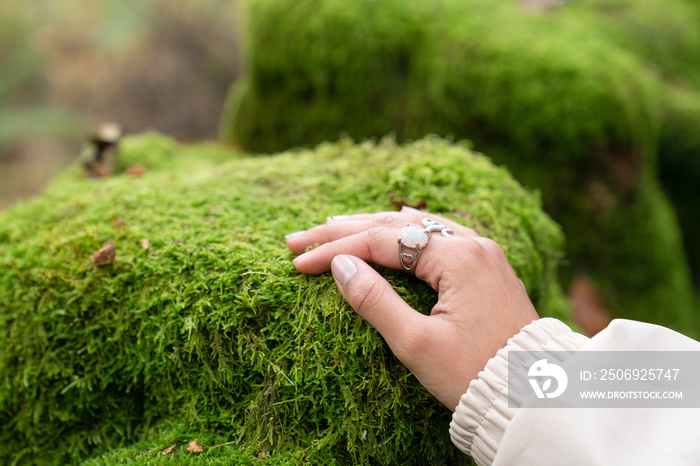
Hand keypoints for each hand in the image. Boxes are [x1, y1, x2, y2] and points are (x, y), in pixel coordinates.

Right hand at [286, 208, 538, 409]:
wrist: (533, 395)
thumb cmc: (475, 374)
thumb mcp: (417, 344)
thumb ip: (375, 301)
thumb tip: (341, 265)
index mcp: (458, 257)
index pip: (381, 241)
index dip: (335, 250)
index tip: (299, 262)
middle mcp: (473, 244)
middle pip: (394, 226)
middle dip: (343, 231)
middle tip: (299, 237)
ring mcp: (482, 253)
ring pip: (415, 228)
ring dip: (371, 228)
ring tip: (332, 225)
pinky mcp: (485, 267)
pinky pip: (437, 237)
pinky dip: (403, 234)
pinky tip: (389, 228)